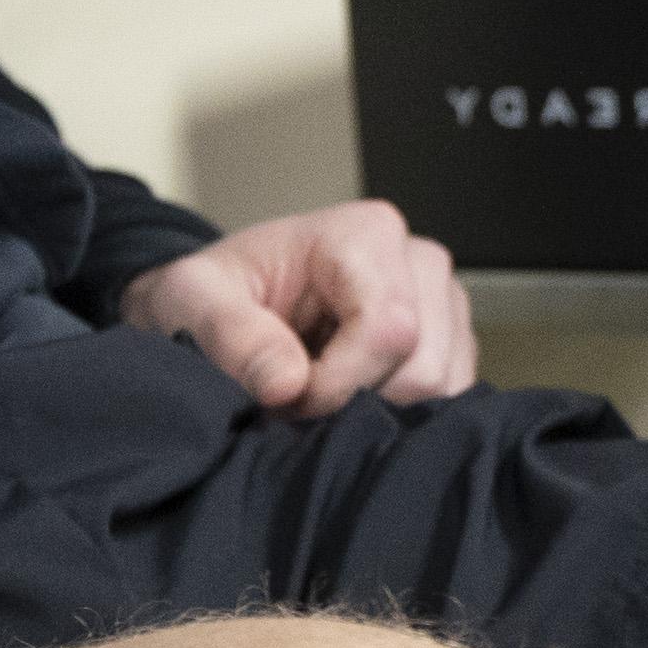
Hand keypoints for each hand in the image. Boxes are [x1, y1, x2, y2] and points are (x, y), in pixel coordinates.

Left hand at [125, 200, 476, 414]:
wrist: (228, 301)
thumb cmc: (216, 292)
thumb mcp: (194, 300)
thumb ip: (232, 337)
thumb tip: (287, 383)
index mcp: (366, 234)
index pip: (387, 329)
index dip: (336, 383)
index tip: (285, 395)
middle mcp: (419, 261)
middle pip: (420, 367)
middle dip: (354, 399)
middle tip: (296, 393)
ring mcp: (444, 303)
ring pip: (438, 390)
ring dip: (374, 408)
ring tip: (321, 385)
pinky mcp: (453, 343)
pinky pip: (448, 401)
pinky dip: (396, 414)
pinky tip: (351, 390)